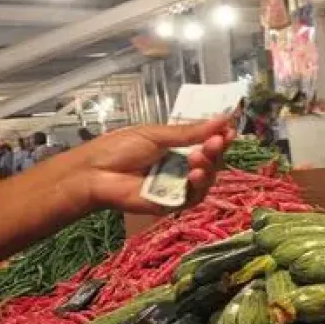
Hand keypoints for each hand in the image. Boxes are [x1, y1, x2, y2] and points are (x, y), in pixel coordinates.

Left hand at [70, 118, 234, 213]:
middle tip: (216, 141)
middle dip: (216, 150)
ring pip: (206, 179)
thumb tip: (222, 119)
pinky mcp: (172, 204)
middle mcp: (180, 167)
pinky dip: (199, 185)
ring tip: (199, 156)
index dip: (220, 137)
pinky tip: (195, 174)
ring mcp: (177, 186)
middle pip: (211, 161)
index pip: (206, 142)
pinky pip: (194, 197)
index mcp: (177, 147)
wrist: (94, 173)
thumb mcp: (156, 134)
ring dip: (209, 166)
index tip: (230, 129)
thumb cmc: (119, 149)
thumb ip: (189, 131)